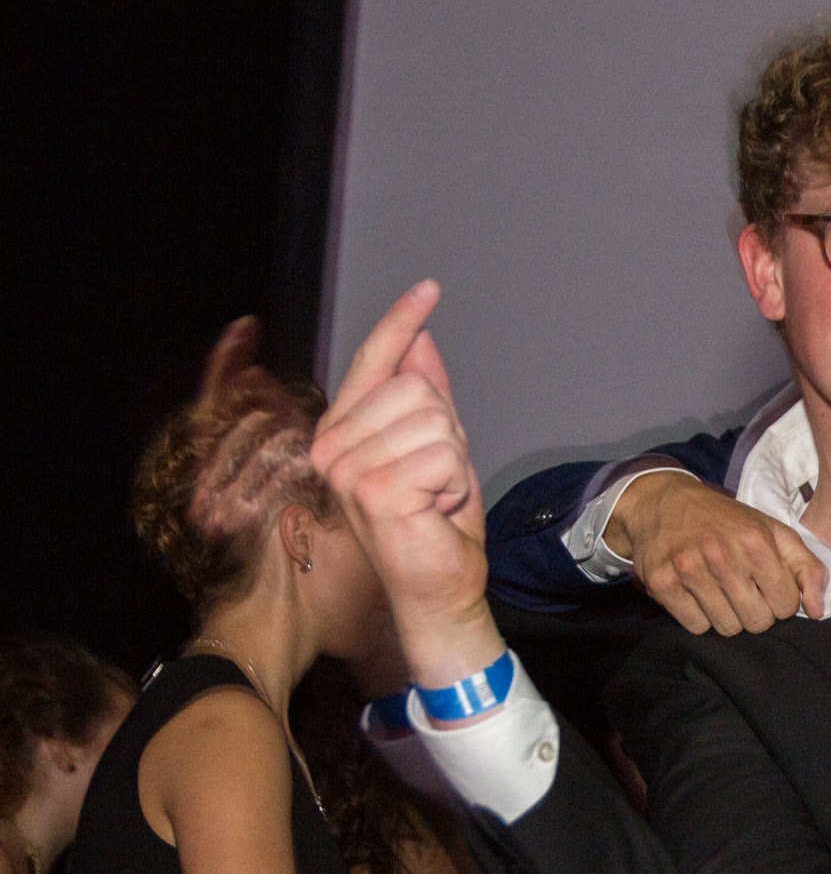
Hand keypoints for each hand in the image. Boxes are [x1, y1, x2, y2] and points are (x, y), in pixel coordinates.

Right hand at [310, 280, 503, 689]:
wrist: (439, 585)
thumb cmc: (435, 524)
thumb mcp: (438, 447)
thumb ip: (425, 395)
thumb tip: (421, 340)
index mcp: (343, 430)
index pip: (373, 361)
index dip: (401, 322)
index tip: (429, 288)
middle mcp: (332, 444)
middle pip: (418, 389)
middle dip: (447, 435)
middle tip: (436, 481)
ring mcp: (345, 466)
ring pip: (435, 419)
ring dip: (453, 463)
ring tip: (434, 497)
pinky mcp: (371, 488)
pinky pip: (444, 455)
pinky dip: (454, 485)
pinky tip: (433, 510)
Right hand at [605, 471, 826, 634]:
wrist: (665, 502)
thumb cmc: (728, 522)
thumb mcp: (774, 532)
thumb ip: (807, 568)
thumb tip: (817, 611)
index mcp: (756, 542)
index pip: (786, 605)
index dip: (781, 600)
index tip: (768, 586)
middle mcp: (722, 556)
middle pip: (758, 622)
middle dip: (757, 612)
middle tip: (744, 592)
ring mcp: (689, 570)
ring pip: (727, 628)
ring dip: (728, 616)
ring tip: (720, 591)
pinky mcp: (662, 583)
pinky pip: (695, 626)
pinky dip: (699, 617)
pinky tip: (697, 594)